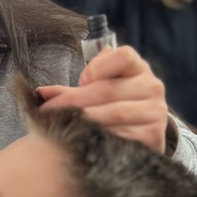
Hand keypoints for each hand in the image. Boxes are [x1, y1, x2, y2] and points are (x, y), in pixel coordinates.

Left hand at [36, 46, 167, 153]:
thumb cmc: (113, 104)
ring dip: (84, 120)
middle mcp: (151, 86)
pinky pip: (122, 135)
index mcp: (137, 68)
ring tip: (62, 126)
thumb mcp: (97, 90)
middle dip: (75, 101)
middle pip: (109, 89)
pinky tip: (83, 140)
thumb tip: (41, 93)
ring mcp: (155, 111)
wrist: (140, 131)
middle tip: (49, 111)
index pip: (124, 56)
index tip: (81, 79)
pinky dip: (100, 138)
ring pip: (114, 113)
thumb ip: (71, 89)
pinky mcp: (153, 135)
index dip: (100, 66)